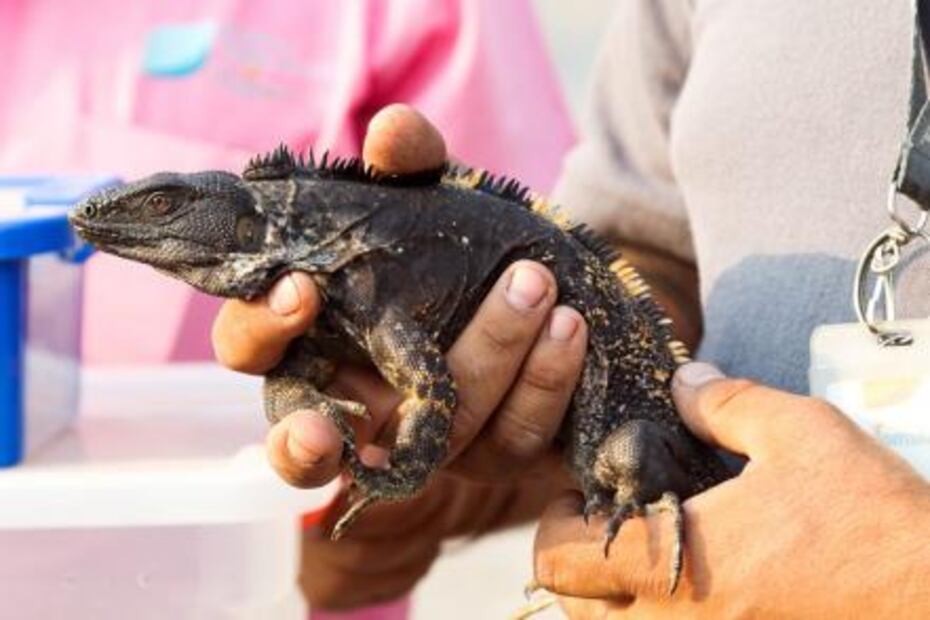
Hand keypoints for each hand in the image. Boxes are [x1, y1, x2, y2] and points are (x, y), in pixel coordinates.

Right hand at [211, 104, 586, 606]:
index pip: (251, 346)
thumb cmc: (454, 250)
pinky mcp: (492, 457)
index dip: (261, 328)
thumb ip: (408, 167)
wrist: (543, 286)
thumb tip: (391, 130)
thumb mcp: (432, 200)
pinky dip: (541, 383)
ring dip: (485, 359)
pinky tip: (568, 328)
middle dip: (304, 441)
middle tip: (329, 423)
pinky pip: (511, 438)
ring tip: (534, 284)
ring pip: (433, 438)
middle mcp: (355, 402)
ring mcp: (423, 441)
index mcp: (312, 338)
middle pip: (304, 439)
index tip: (301, 290)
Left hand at [532, 362, 929, 617]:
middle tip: (610, 522)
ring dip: (612, 598)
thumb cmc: (871, 520)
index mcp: (677, 565)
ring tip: (649, 551)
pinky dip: (659, 619)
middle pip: (574, 611)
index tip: (582, 493)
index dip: (553, 521)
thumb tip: (681, 382)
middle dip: (575, 563)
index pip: (560, 562)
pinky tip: (697, 582)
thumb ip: (722, 403)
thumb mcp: (799, 432)